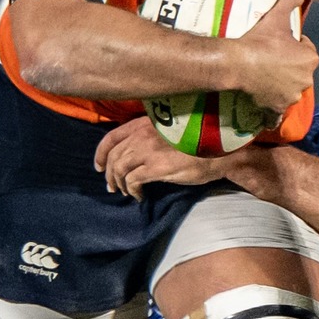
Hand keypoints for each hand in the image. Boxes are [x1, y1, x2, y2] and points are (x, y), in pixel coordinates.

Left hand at [95, 118, 229, 197]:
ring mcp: (148, 150)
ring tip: (125, 192)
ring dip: (119, 183)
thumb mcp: (169, 131)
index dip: (100, 153)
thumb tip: (134, 156)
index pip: (111, 137)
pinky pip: (133, 181)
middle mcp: (142, 134)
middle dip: (109, 173)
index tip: (98, 167)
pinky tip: (139, 196)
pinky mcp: (156, 167)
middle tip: (111, 186)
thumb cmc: (199, 140)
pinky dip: (132, 190)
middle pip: (113, 156)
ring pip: (119, 169)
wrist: (220, 150)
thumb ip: (150, 138)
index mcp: (144, 123)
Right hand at [225, 0, 317, 115]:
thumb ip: (290, 0)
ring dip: (282, 85)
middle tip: (271, 58)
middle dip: (290, 65)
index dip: (295, 44)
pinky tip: (268, 112)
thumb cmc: (260, 40)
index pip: (307, 50)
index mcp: (309, 59)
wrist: (238, 63)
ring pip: (290, 90)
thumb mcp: (276, 16)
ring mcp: (291, 96)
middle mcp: (305, 80)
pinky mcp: (276, 108)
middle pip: (299, 71)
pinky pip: (277, 115)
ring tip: (265, 76)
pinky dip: (274, 115)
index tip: (282, 42)